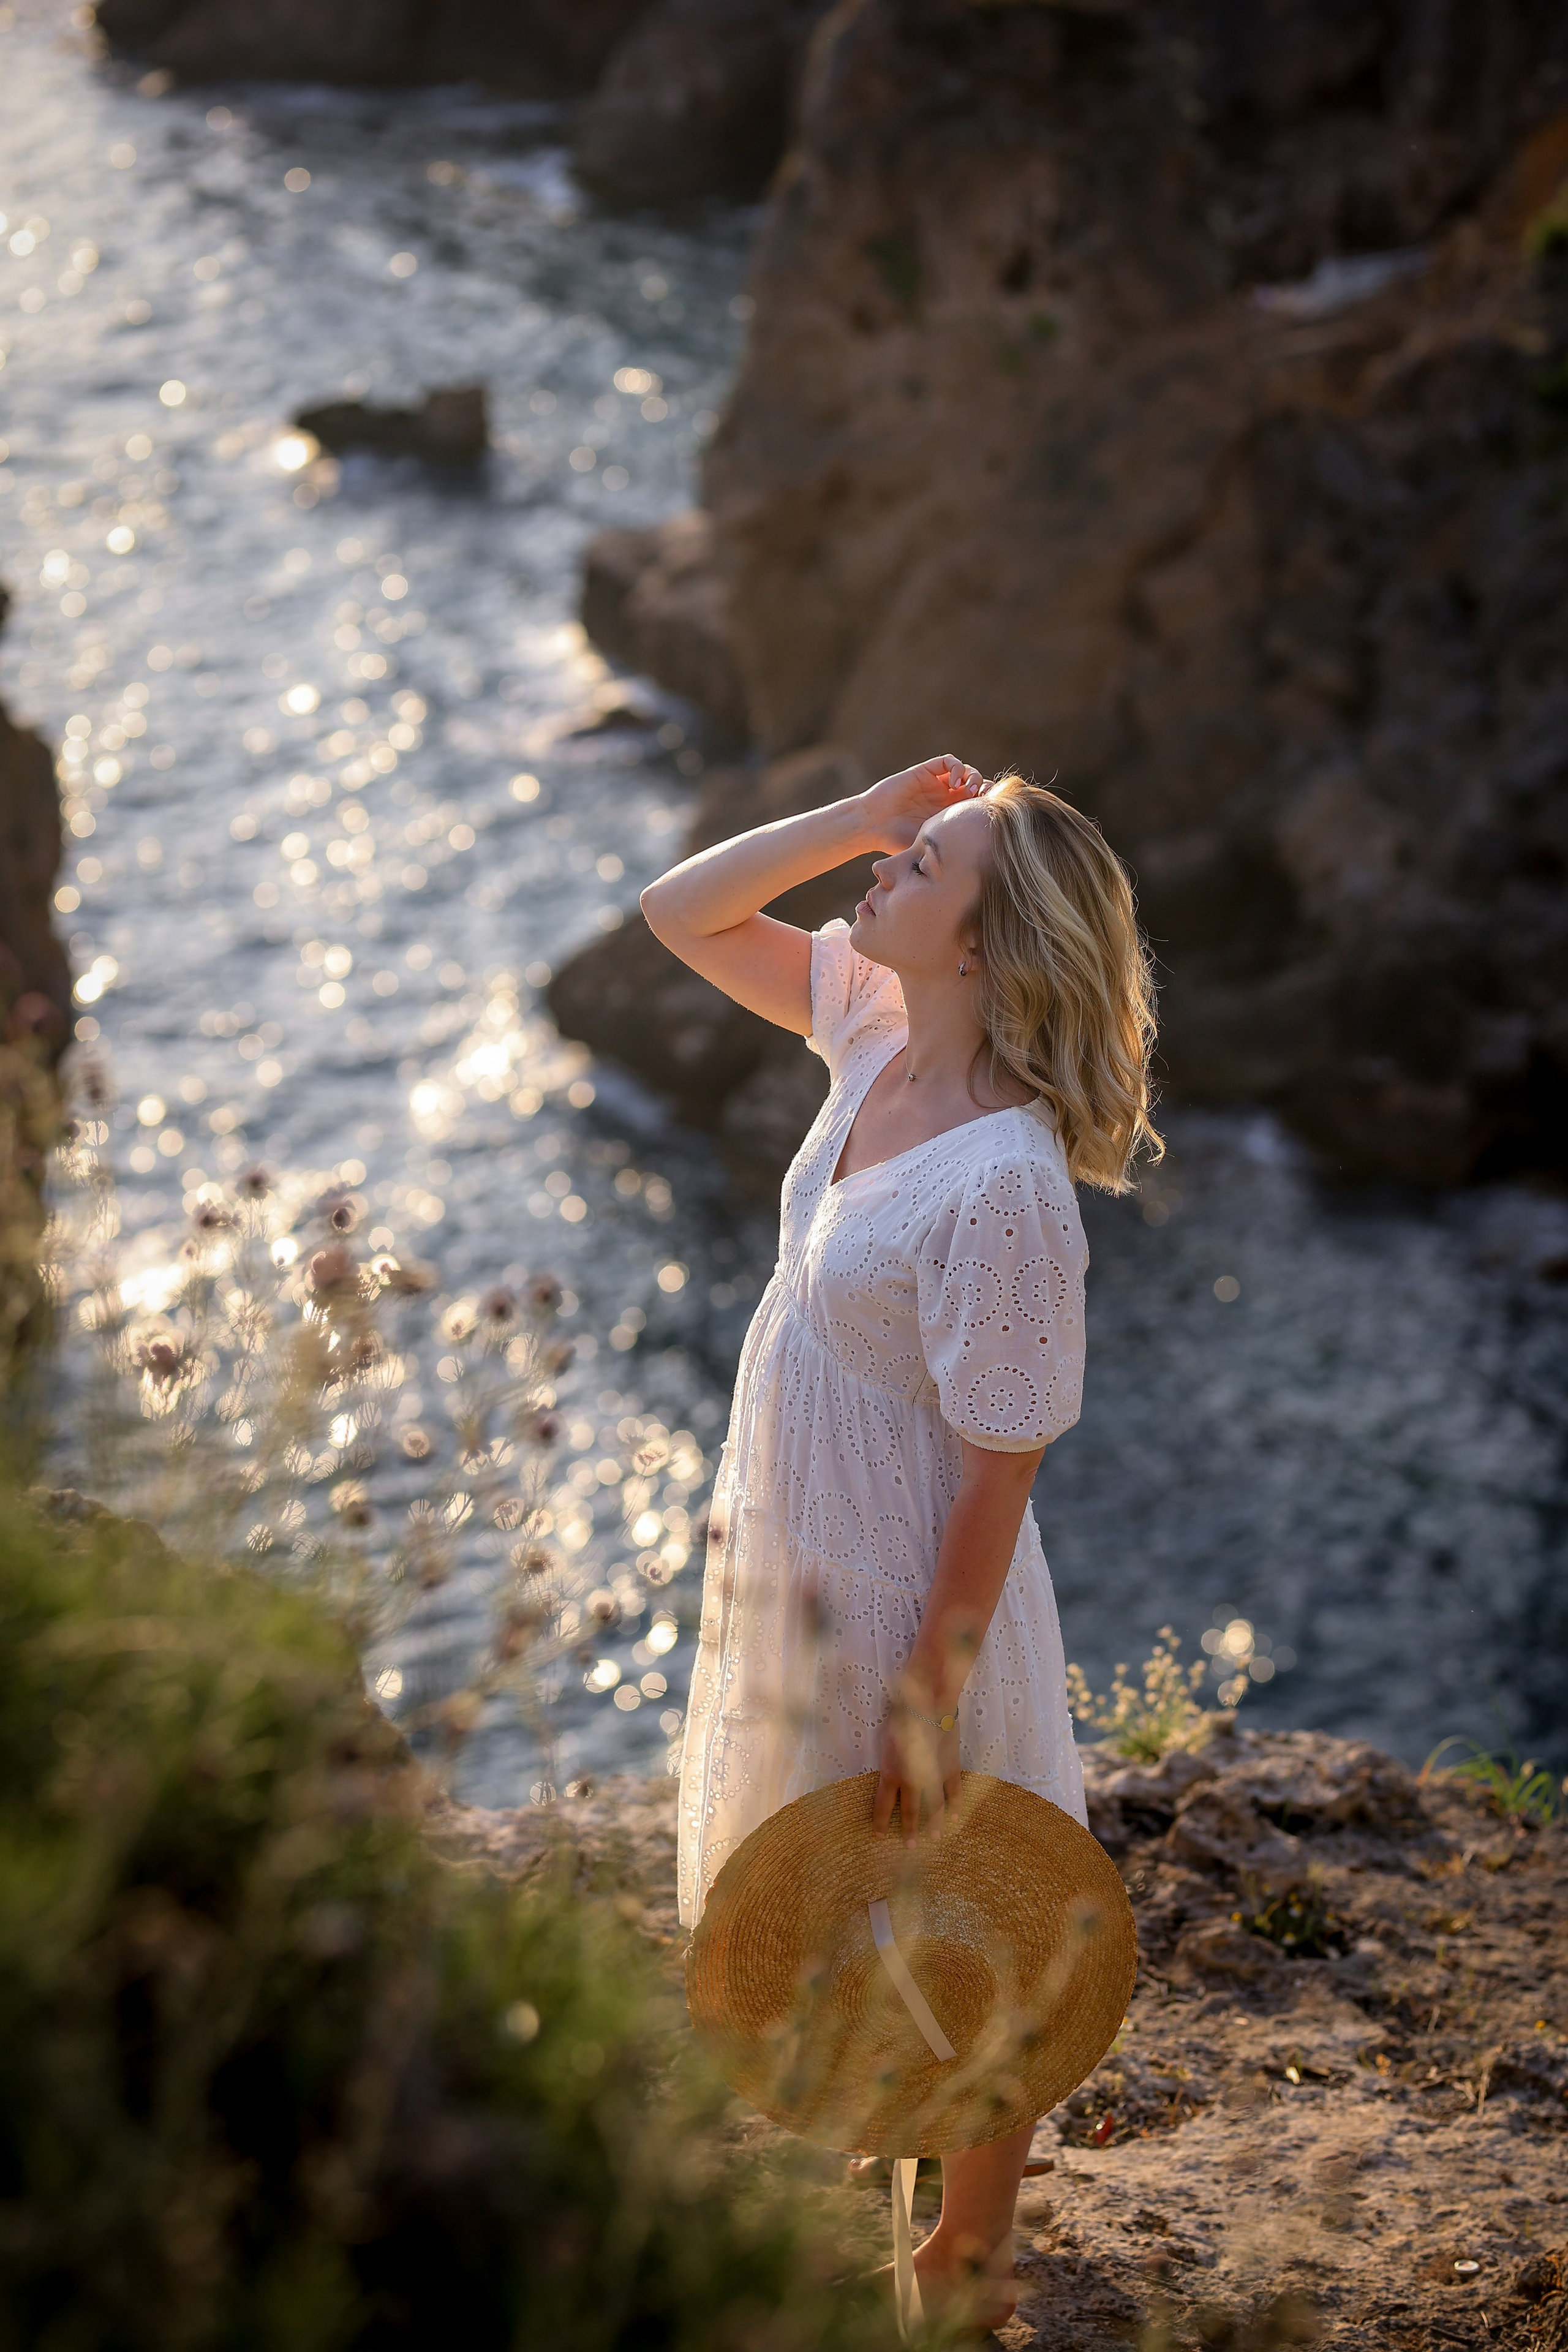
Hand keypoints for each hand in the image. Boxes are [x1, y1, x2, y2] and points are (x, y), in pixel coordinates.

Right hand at [856, 754, 984, 852]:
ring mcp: (935, 783)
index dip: (986, 804)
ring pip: (964, 770)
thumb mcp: (931, 846)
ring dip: (973, 777)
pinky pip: (947, 761)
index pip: (977, 803)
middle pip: (976, 784)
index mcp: (949, 814)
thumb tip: (979, 859)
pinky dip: (956, 768)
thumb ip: (951, 844)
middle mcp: (944, 797)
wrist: (873, 826)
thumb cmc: (897, 841)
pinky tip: (953, 783)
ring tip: (970, 790)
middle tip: (983, 799)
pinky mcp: (925, 771)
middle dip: (984, 789)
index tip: (988, 813)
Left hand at [873, 1703, 961, 1847]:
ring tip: (934, 1839)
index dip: (881, 1822)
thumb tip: (889, 1771)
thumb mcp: (885, 1741)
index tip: (880, 1836)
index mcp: (891, 1774)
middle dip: (909, 1830)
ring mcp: (933, 1778)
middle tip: (910, 1847)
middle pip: (910, 1812)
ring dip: (934, 1825)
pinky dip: (955, 1805)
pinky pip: (953, 1792)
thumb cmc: (900, 1717)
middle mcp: (911, 1782)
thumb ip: (888, 1761)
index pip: (883, 1805)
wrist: (928, 1705)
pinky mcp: (950, 1769)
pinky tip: (954, 1818)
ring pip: (933, 1807)